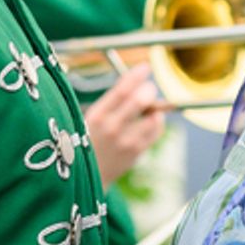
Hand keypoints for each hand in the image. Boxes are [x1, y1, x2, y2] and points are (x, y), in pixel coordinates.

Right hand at [85, 65, 166, 187]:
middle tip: (149, 88)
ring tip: (149, 108)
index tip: (145, 67)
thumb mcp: (91, 119)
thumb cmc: (89, 141)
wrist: (86, 177)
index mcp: (96, 116)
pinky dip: (157, 122)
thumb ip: (111, 103)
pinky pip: (156, 131)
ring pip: (152, 118)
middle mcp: (111, 129)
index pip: (120, 91)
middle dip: (148, 90)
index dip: (135, 76)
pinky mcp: (137, 153)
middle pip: (138, 101)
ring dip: (155, 108)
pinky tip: (151, 120)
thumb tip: (136, 83)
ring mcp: (126, 142)